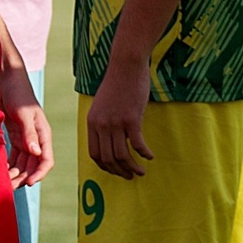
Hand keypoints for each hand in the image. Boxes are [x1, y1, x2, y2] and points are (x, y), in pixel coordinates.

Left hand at [0, 65, 52, 186]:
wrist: (7, 78)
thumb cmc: (18, 92)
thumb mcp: (24, 112)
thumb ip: (30, 133)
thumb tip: (36, 153)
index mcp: (44, 134)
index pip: (46, 160)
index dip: (39, 174)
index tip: (28, 183)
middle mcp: (37, 139)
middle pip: (34, 165)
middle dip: (24, 178)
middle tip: (10, 188)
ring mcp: (26, 138)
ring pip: (23, 163)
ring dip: (16, 174)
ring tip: (4, 183)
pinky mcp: (15, 136)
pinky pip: (14, 156)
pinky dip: (9, 164)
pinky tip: (1, 171)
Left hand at [85, 56, 154, 179]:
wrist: (126, 66)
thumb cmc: (117, 84)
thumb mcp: (102, 105)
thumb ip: (103, 122)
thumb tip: (112, 141)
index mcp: (92, 122)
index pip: (94, 154)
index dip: (105, 166)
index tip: (115, 170)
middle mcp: (101, 125)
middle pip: (108, 158)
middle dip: (119, 171)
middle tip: (130, 176)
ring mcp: (116, 122)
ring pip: (122, 155)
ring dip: (132, 167)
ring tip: (141, 172)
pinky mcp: (131, 119)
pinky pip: (137, 144)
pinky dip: (144, 154)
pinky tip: (150, 156)